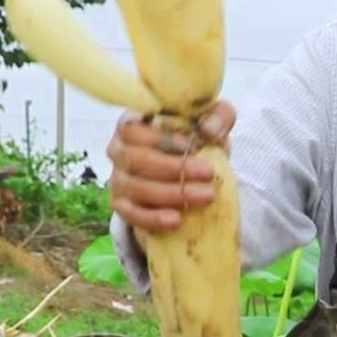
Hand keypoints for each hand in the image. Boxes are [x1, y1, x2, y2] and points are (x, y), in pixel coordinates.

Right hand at [107, 100, 235, 232]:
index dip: (160, 138)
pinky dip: (153, 218)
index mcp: (134, 121)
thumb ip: (218, 116)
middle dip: (173, 168)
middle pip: (134, 158)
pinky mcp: (122, 205)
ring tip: (204, 197)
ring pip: (135, 188)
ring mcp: (118, 178)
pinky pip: (132, 214)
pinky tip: (176, 220)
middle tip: (208, 173)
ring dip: (170, 194)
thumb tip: (208, 131)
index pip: (134, 127)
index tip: (192, 146)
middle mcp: (119, 148)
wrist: (195, 172)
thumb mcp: (215, 120)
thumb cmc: (200, 137)